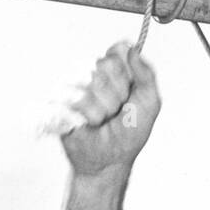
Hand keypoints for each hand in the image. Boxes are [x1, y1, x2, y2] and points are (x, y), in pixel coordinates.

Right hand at [59, 42, 160, 177]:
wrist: (109, 161)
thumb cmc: (128, 134)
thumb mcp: (150, 103)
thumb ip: (146, 74)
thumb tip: (132, 49)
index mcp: (114, 69)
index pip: (118, 52)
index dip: (127, 77)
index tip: (129, 95)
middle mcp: (92, 71)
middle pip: (106, 65)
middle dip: (116, 95)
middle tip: (116, 111)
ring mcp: (74, 83)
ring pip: (92, 82)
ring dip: (103, 109)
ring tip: (102, 120)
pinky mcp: (59, 98)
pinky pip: (77, 97)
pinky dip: (89, 116)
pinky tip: (89, 124)